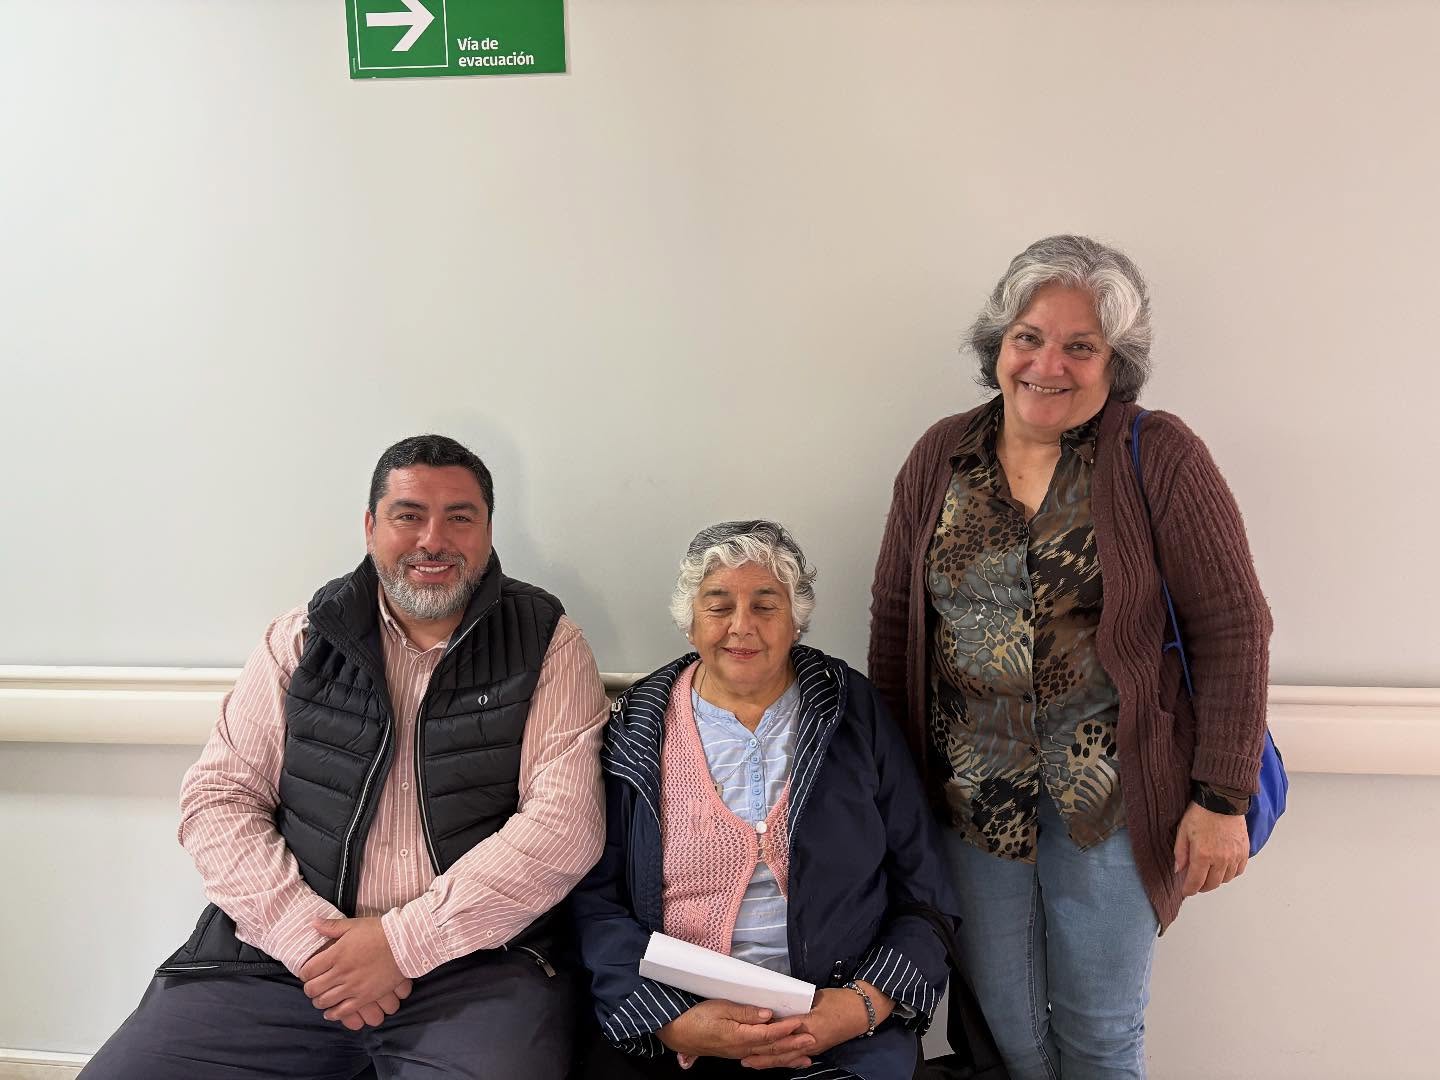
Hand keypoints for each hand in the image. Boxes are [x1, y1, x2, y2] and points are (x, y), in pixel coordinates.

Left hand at [299, 917, 408, 1024]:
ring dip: (319, 1001)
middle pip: (313, 989)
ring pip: (325, 1001)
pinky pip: (342, 1011)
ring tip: (322, 997)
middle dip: (310, 988)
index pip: (307, 971)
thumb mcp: (354, 924)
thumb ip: (331, 926)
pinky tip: (331, 1011)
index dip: (304, 973)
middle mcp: (341, 972)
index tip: (308, 972)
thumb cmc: (379, 932)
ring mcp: (352, 987)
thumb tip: (312, 922)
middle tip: (314, 985)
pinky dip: (333, 1014)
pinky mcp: (364, 997)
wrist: (404, 944)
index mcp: (336, 954)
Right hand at [658, 999, 813, 1063]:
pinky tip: (783, 1060)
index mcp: (739, 1036)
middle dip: (794, 1044)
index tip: (800, 1022)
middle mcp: (742, 1049)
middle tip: (813, 1040)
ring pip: (769, 1056)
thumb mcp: (720, 1008)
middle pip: (772, 1047)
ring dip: (789, 1056)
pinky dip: (776, 1059)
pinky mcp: (737, 1052)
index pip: (768, 1033)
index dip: (785, 1028)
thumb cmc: (697, 1017)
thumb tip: (768, 1014)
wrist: (678, 1032)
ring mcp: (739, 1053)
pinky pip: (761, 1057)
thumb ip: (746, 1012)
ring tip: (807, 1058)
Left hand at [742, 984, 893, 1069]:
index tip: (746, 1039)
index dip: (763, 1038)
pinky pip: (796, 1057)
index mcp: (807, 1028)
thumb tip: (777, 1010)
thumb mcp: (816, 1000)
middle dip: (762, 1057)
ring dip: (770, 1062)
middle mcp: (809, 1042)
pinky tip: (777, 1063)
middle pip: (781, 1052)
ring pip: (788, 1058)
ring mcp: (813, 1047)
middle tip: (743, 1060)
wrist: (862, 1010)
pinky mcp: (817, 1047)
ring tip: (754, 1064)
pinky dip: (785, 1061)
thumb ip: (797, 1007)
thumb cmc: (839, 1001)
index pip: (780, 1035)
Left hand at [1173, 802, 1248, 896]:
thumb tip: (1179, 870)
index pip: (1196, 882)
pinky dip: (1230, 873)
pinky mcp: (1244, 851)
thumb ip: (1180, 853)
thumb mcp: (1183, 831)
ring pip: (1225, 879)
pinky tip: (1222, 868)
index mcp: (1203, 855)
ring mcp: (1234, 856)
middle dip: (1202, 887)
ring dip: (1216, 880)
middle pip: (1212, 884)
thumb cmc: (1200, 813)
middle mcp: (1220, 859)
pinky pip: (1238, 871)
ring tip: (1208, 874)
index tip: (1186, 891)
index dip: (1189, 890)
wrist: (1222, 800)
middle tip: (1195, 883)